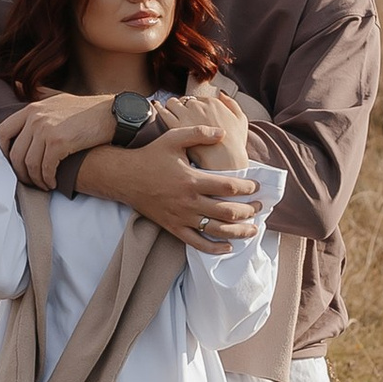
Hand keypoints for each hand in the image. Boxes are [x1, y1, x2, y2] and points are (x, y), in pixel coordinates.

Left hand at [0, 90, 115, 185]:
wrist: (111, 114)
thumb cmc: (85, 110)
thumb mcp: (58, 96)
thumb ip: (38, 93)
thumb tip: (18, 85)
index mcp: (31, 108)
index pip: (2, 132)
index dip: (3, 152)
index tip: (12, 164)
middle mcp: (35, 118)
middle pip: (15, 153)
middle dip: (21, 172)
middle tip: (30, 181)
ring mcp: (46, 129)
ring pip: (30, 164)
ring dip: (36, 179)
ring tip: (43, 184)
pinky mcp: (59, 142)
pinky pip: (45, 168)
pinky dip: (47, 179)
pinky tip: (53, 182)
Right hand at [99, 129, 259, 252]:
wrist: (124, 177)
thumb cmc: (151, 155)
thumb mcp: (173, 138)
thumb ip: (199, 133)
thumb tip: (223, 134)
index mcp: (192, 180)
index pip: (228, 186)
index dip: (247, 187)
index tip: (256, 186)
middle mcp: (188, 201)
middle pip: (227, 212)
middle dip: (248, 211)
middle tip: (258, 207)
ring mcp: (181, 217)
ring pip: (216, 230)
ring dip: (238, 231)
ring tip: (252, 229)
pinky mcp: (173, 228)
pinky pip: (196, 243)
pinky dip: (214, 248)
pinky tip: (228, 246)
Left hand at [153, 88, 249, 173]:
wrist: (225, 163)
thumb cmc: (234, 145)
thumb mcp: (241, 121)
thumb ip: (232, 105)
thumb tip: (221, 94)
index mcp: (213, 102)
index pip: (199, 98)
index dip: (196, 107)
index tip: (194, 115)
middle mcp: (198, 105)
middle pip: (186, 100)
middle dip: (184, 107)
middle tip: (183, 117)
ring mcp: (186, 115)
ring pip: (173, 103)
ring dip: (172, 107)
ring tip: (172, 116)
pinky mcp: (175, 126)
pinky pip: (163, 112)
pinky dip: (160, 110)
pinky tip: (159, 111)